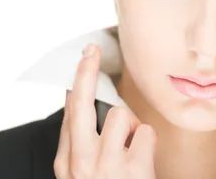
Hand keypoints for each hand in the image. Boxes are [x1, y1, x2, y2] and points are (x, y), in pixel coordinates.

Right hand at [54, 43, 157, 178]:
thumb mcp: (82, 174)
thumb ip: (81, 142)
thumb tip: (84, 99)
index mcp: (67, 164)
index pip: (70, 112)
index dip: (78, 81)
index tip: (86, 57)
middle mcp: (81, 164)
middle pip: (82, 105)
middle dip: (86, 72)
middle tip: (92, 50)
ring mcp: (106, 168)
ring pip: (122, 115)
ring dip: (132, 127)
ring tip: (132, 149)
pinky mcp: (133, 171)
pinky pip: (146, 133)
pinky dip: (149, 144)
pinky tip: (143, 163)